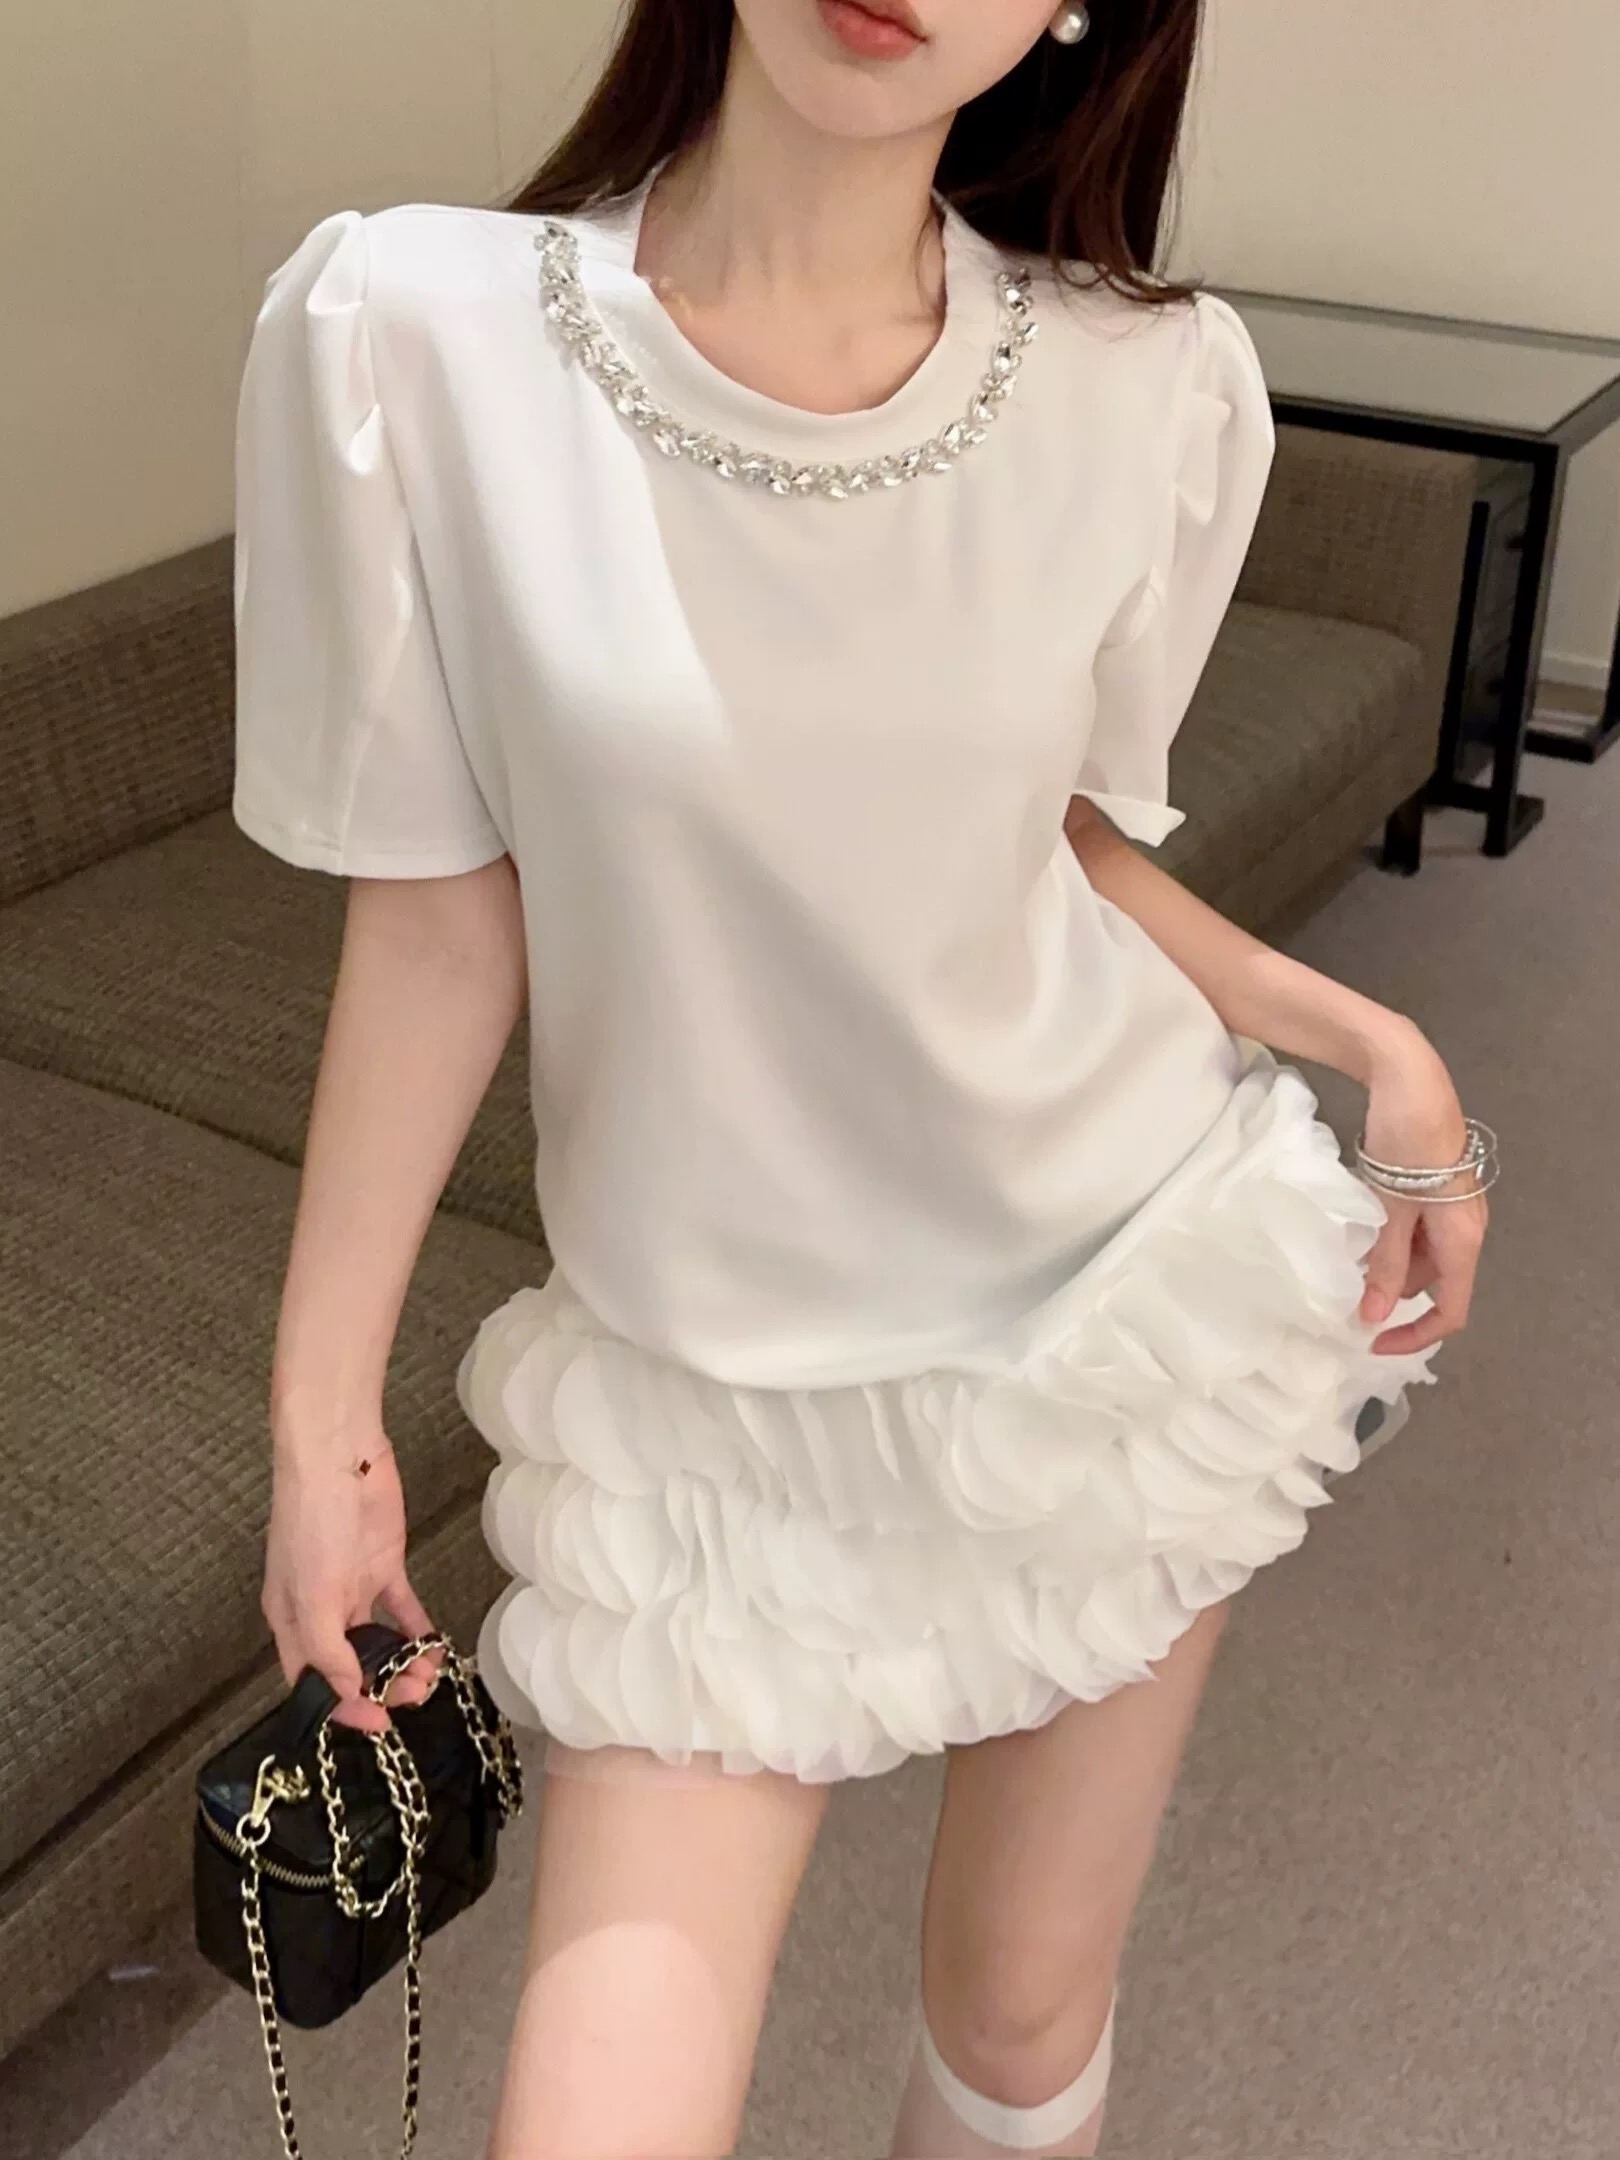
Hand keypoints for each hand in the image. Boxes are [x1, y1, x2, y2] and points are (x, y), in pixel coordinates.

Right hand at [262, 1426, 442, 1732]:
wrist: (340, 1457)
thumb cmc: (312, 1524)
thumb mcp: (313, 1594)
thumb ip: (329, 1649)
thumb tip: (347, 1693)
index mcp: (293, 1623)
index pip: (313, 1682)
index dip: (343, 1707)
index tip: (378, 1724)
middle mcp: (322, 1612)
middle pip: (351, 1666)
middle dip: (381, 1687)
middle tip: (415, 1695)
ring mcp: (354, 1588)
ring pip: (379, 1642)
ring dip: (403, 1663)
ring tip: (430, 1674)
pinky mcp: (384, 1565)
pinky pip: (402, 1609)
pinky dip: (418, 1630)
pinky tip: (436, 1647)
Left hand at [1356, 1031, 1488, 1356]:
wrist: (1410, 1077)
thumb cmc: (1406, 1142)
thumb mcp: (1391, 1208)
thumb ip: (1385, 1264)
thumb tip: (1373, 1316)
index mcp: (1463, 1239)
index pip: (1450, 1311)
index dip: (1414, 1336)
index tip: (1372, 1344)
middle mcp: (1466, 1228)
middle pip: (1434, 1285)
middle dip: (1393, 1298)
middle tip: (1344, 1301)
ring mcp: (1451, 1208)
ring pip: (1421, 1258)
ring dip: (1388, 1268)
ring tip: (1345, 1267)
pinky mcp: (1434, 1189)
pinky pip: (1415, 1232)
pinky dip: (1389, 1242)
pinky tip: (1359, 1236)